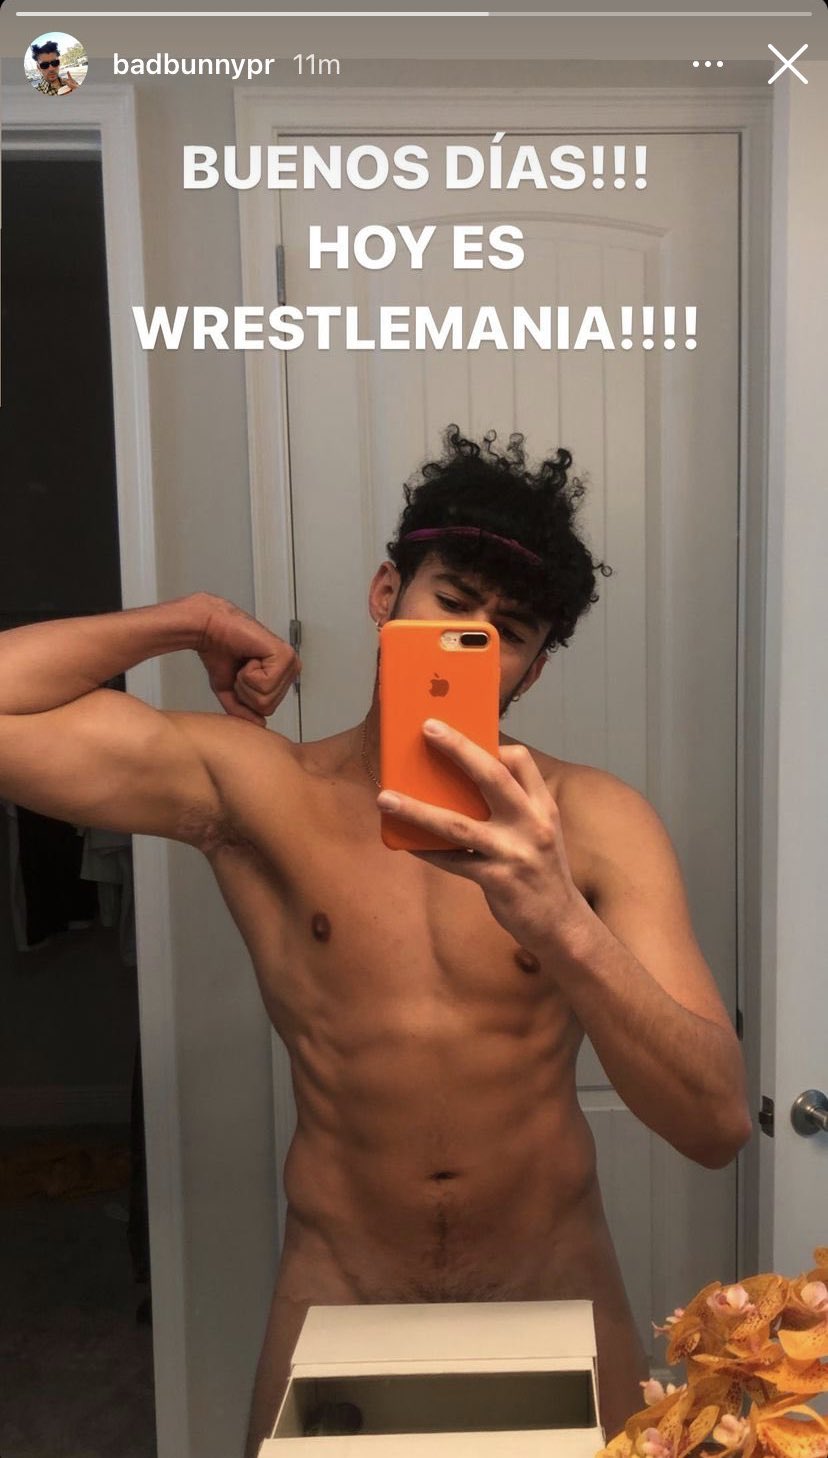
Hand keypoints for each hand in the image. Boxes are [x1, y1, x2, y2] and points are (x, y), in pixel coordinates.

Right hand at [194, 594, 299, 725]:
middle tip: (240, 668)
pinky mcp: (283, 655)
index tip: (239, 675)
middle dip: (245, 692)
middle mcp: (291, 668)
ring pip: (266, 698)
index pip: (267, 710)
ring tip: (244, 662)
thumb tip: (261, 725)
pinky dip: (248, 674)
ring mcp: (289, 661)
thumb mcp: (231, 692)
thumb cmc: (221, 654)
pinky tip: (248, 657)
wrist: (209, 630)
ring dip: (246, 682)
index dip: (245, 698)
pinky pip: (265, 685)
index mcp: (282, 676)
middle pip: (268, 707)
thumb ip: (244, 711)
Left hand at [376, 719, 589, 953]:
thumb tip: (461, 785)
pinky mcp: (497, 880)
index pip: (519, 761)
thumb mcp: (540, 832)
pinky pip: (452, 861)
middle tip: (428, 728)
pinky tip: (405, 843)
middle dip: (458, 749)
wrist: (561, 924)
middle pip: (491, 776)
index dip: (491, 745)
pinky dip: (426, 851)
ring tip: (386, 798)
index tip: (459, 734)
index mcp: (542, 806)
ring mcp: (514, 852)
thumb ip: (513, 806)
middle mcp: (531, 823)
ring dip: (417, 809)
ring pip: (457, 824)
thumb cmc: (541, 871)